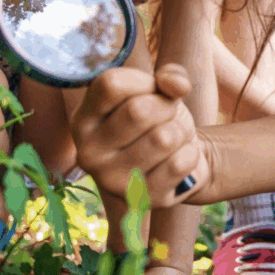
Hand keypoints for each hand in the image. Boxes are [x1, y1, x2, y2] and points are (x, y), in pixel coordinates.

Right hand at [69, 63, 207, 206]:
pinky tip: (178, 160)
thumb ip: (171, 75)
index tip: (153, 91)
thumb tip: (177, 85)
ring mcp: (110, 180)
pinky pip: (180, 163)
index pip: (111, 85)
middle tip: (167, 117)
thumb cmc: (162, 120)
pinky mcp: (140, 199)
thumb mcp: (163, 90)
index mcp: (84, 118)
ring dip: (180, 132)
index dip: (144, 81)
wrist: (180, 163)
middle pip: (138, 111)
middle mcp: (87, 151)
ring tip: (172, 139)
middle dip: (167, 107)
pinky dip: (190, 154)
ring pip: (164, 138)